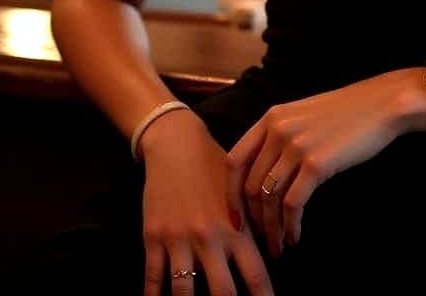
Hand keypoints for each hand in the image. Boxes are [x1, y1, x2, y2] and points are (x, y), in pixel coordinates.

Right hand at [139, 109, 274, 295]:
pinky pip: (152, 278)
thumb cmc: (215, 168)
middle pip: (223, 292)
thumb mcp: (240, 192)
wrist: (177, 145)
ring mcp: (180, 239)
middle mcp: (210, 237)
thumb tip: (272, 252)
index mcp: (236, 226)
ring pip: (184, 292)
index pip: (256, 274)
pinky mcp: (154, 237)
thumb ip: (253, 223)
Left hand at [226, 69, 425, 258]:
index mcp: (271, 117)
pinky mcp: (316, 163)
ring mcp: (296, 146)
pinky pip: (292, 204)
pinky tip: (296, 236)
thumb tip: (262, 175)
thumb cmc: (347, 112)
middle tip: (261, 239)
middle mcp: (278, 130)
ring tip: (279, 245)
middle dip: (253, 219)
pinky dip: (290, 226)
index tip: (235, 217)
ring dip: (271, 229)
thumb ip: (280, 135)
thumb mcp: (304, 115)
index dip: (230, 194)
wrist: (382, 104)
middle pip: (250, 185)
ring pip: (269, 199)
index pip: (234, 160)